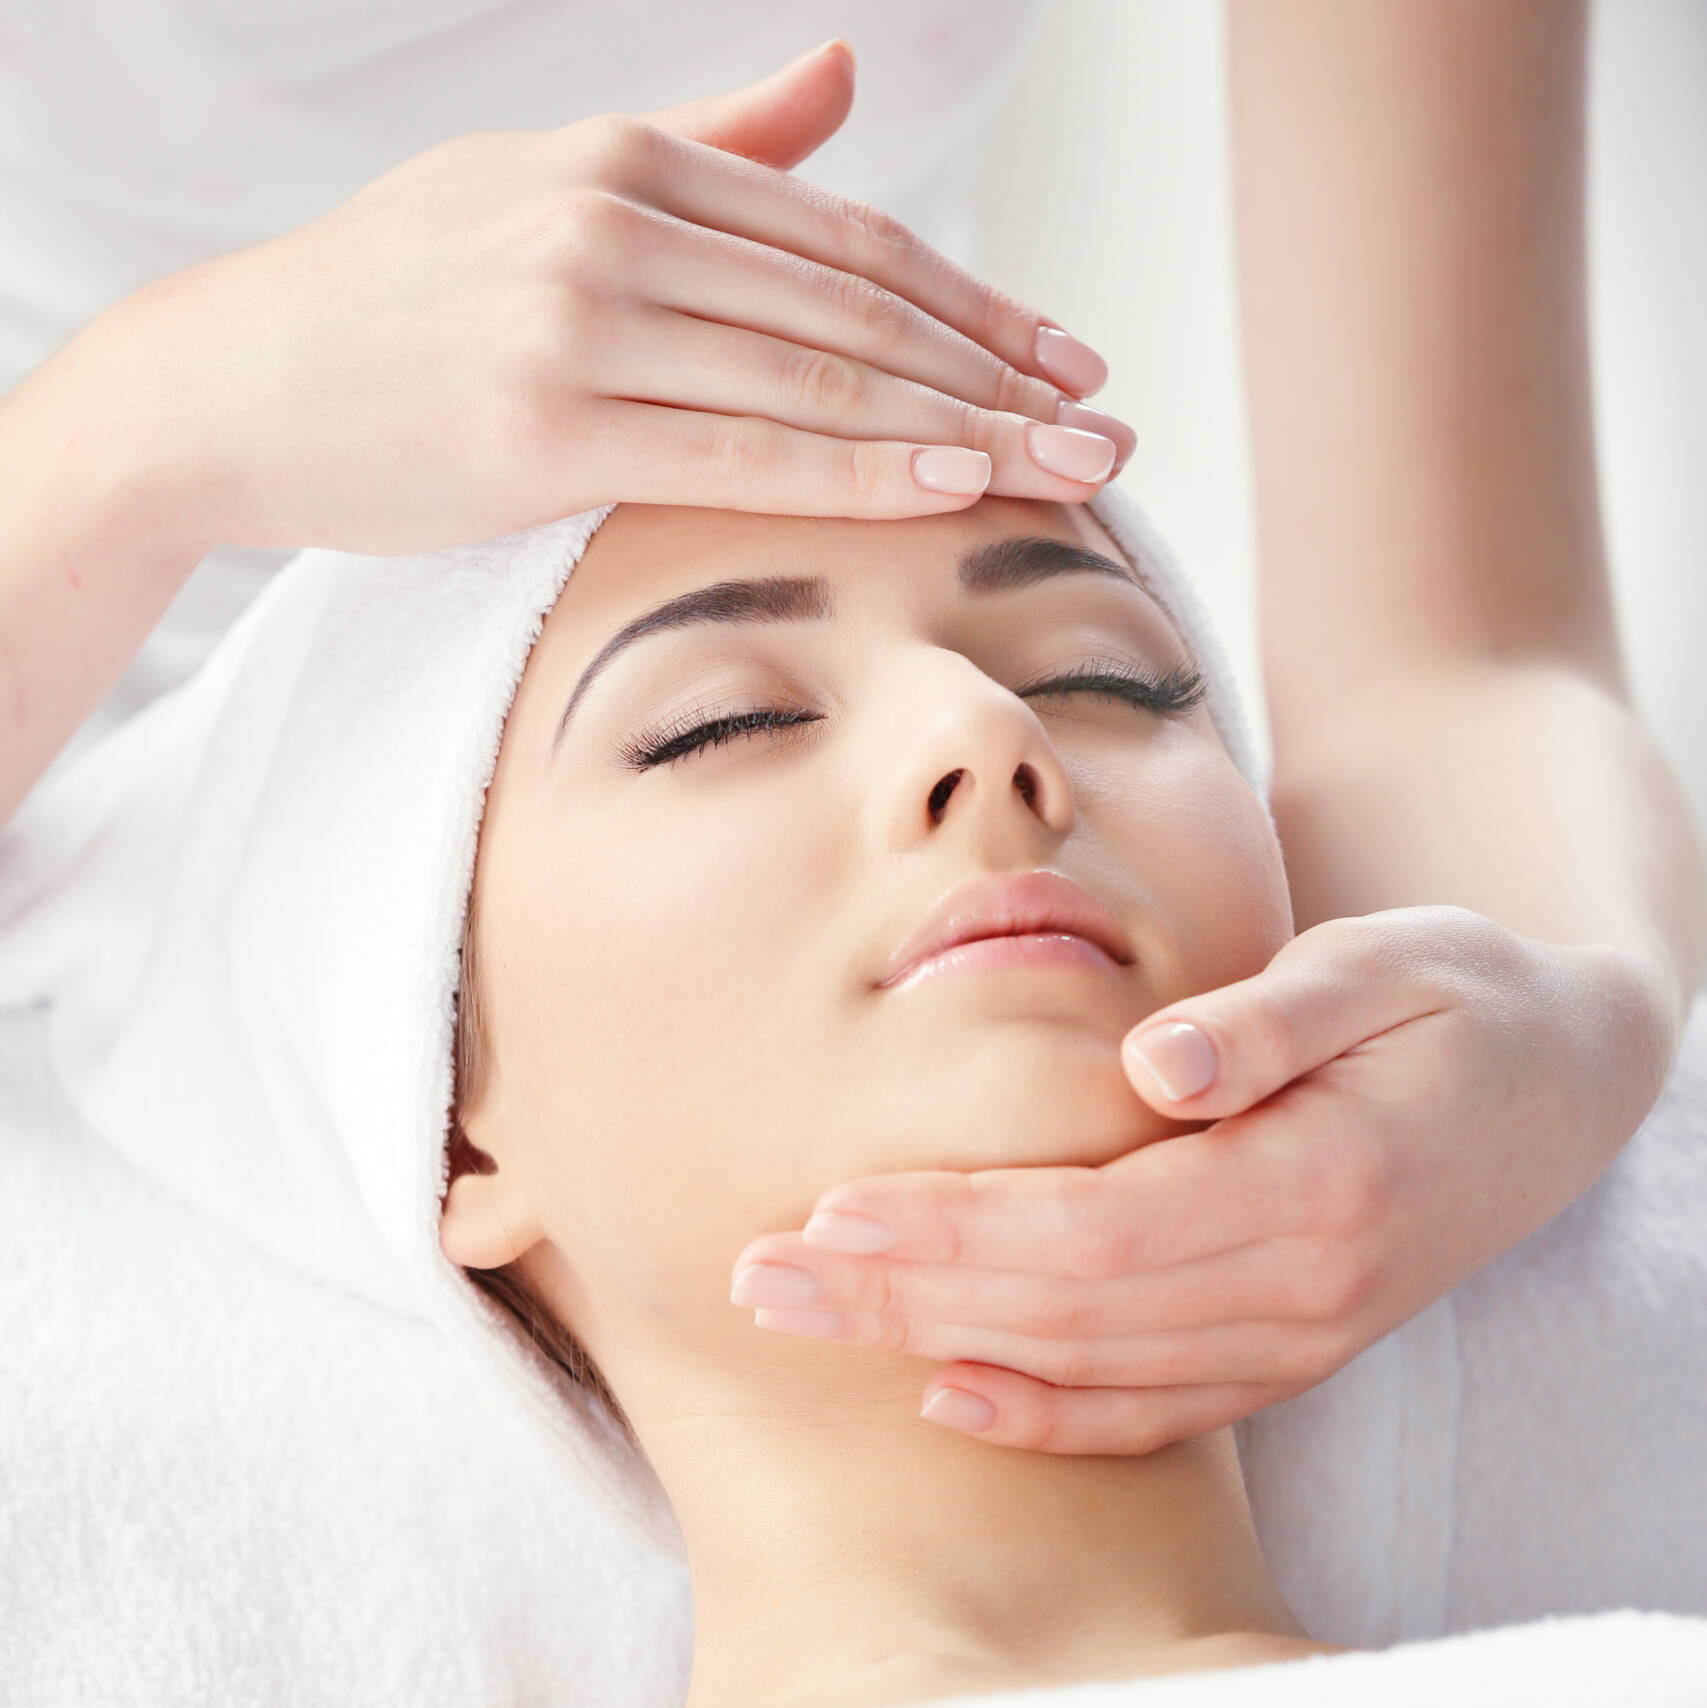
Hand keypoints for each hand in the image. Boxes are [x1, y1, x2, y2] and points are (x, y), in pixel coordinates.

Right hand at [106, 39, 1128, 557]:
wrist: (233, 379)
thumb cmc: (400, 296)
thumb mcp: (549, 186)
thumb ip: (712, 143)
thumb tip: (839, 84)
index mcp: (632, 161)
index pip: (852, 246)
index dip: (980, 306)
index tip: (1071, 360)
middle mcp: (617, 224)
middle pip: (859, 313)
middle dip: (1004, 377)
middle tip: (1110, 427)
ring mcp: (577, 322)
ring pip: (818, 383)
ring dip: (963, 431)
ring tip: (1069, 471)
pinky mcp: (539, 426)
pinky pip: (736, 453)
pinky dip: (857, 472)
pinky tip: (954, 487)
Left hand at [727, 906, 1676, 1451]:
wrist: (1561, 1079)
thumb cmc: (1459, 998)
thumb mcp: (1385, 966)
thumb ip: (1268, 1021)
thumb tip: (1153, 1063)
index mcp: (1317, 1180)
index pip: (1099, 1230)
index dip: (961, 1229)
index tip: (835, 1209)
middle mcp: (1302, 1285)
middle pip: (1067, 1313)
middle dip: (905, 1296)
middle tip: (765, 1275)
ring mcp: (1298, 1333)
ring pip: (1092, 1369)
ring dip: (941, 1347)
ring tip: (813, 1316)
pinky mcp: (1287, 1346)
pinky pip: (1155, 1409)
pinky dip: (1047, 1412)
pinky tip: (948, 1395)